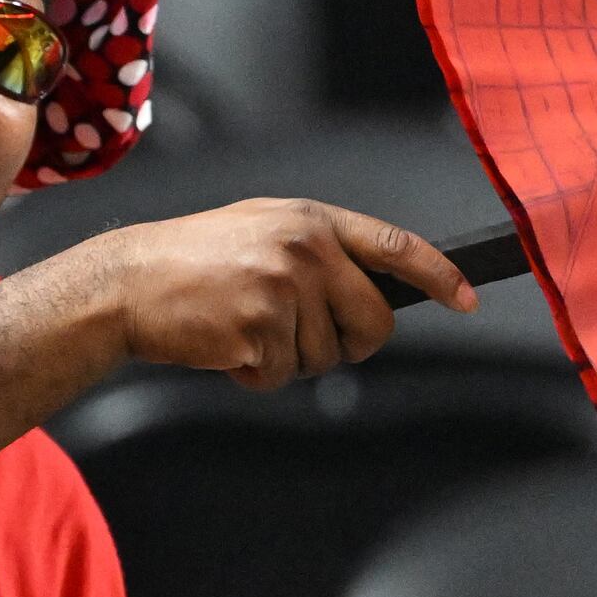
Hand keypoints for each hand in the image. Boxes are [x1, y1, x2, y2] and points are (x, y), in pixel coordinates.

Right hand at [59, 199, 473, 390]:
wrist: (129, 282)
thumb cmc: (192, 260)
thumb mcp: (262, 230)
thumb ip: (318, 251)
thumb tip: (371, 290)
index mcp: (310, 220)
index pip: (395, 247)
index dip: (439, 276)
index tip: (468, 300)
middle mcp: (304, 249)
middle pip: (373, 321)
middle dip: (351, 344)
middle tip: (307, 342)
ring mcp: (283, 287)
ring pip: (326, 357)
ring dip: (289, 360)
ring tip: (245, 330)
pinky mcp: (260, 326)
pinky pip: (284, 375)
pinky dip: (258, 375)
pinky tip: (227, 347)